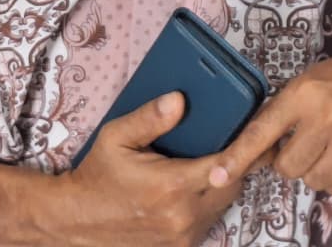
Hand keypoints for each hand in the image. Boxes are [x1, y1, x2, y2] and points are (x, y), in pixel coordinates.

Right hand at [62, 91, 242, 246]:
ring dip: (225, 182)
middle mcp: (183, 215)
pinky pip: (209, 219)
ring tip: (216, 158)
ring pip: (223, 203)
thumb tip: (179, 100)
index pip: (227, 166)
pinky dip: (210, 201)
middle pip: (232, 184)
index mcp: (172, 185)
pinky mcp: (180, 246)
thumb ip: (149, 118)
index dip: (245, 149)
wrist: (77, 221)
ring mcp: (183, 235)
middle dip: (237, 162)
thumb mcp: (116, 138)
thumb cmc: (98, 176)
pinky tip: (198, 183)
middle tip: (234, 138)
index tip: (255, 133)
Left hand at [208, 35, 331, 198]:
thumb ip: (286, 111)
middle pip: (288, 167)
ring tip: (331, 147)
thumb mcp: (313, 79)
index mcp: (306, 92)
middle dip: (290, 161)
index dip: (238, 157)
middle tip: (306, 144)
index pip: (262, 131)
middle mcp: (328, 117)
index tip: (218, 176)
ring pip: (314, 181)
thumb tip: (260, 150)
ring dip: (317, 171)